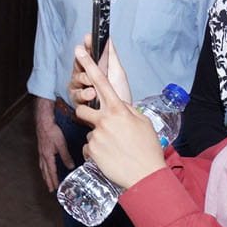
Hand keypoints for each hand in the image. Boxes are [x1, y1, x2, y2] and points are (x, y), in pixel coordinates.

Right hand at [34, 113, 67, 192]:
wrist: (43, 122)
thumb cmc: (51, 131)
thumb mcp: (61, 144)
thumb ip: (66, 156)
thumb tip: (70, 166)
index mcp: (48, 156)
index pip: (51, 172)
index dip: (54, 180)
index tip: (55, 188)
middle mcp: (43, 156)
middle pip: (45, 172)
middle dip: (48, 181)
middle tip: (50, 189)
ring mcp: (41, 152)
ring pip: (42, 167)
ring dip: (45, 175)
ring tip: (47, 180)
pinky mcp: (41, 148)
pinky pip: (41, 162)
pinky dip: (43, 168)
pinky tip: (45, 167)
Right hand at [67, 32, 133, 111]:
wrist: (122, 117)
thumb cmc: (120, 94)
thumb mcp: (117, 73)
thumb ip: (111, 55)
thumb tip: (108, 37)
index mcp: (92, 69)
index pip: (86, 54)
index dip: (87, 46)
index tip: (88, 38)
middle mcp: (84, 78)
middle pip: (76, 67)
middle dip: (83, 66)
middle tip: (91, 63)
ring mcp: (80, 90)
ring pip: (74, 82)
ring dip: (83, 81)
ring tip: (93, 85)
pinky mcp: (79, 104)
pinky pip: (75, 97)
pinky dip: (83, 95)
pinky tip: (91, 95)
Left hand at [73, 43, 167, 190]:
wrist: (145, 175)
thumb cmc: (147, 148)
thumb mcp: (142, 122)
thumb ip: (127, 110)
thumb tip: (117, 105)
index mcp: (119, 110)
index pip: (101, 82)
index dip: (89, 64)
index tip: (79, 51)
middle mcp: (104, 120)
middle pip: (83, 108)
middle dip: (87, 113)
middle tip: (101, 124)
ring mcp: (96, 135)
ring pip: (90, 131)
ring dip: (99, 138)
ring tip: (115, 148)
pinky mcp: (91, 151)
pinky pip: (89, 147)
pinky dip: (98, 152)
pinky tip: (111, 157)